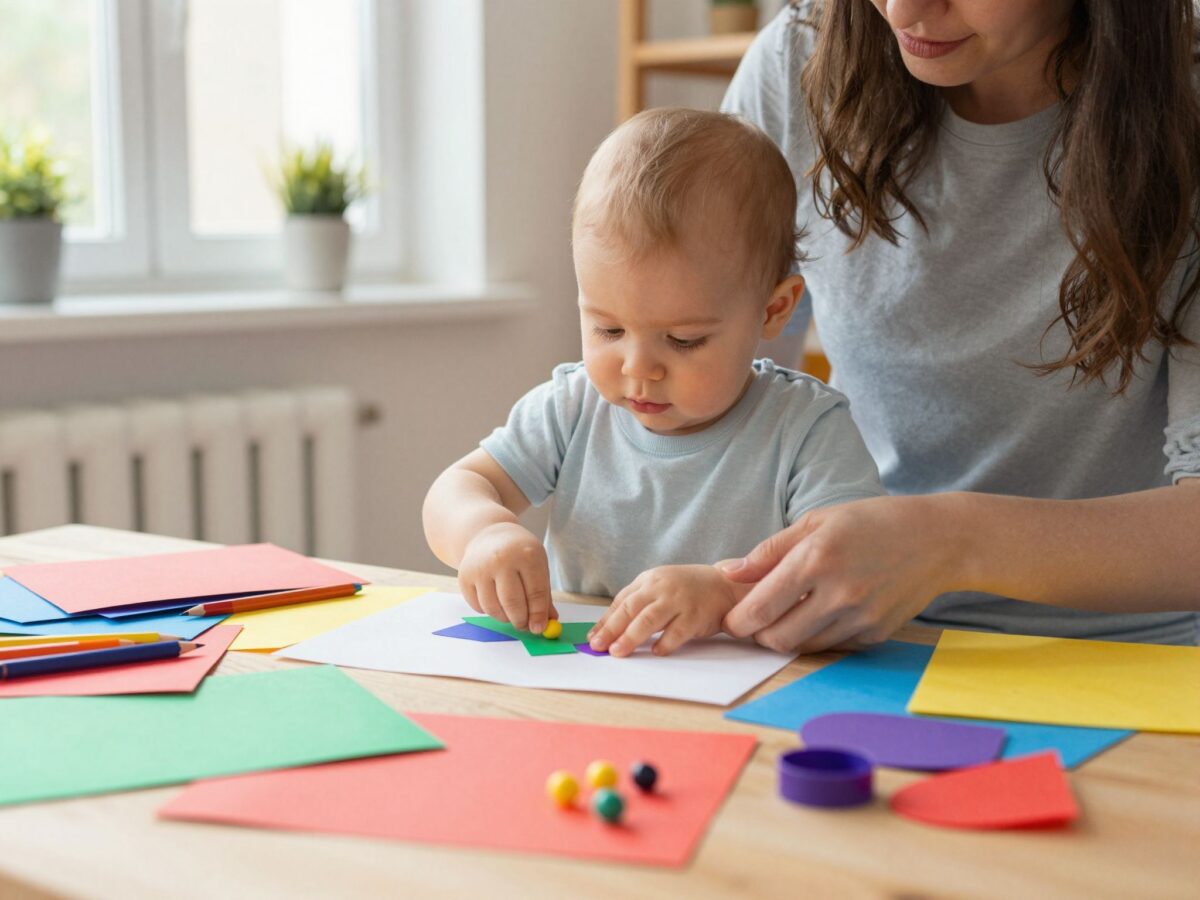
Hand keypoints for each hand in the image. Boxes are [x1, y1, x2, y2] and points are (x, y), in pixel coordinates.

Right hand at [458, 522, 556, 631]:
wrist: (488, 535)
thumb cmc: (519, 554)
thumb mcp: (537, 566)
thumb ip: (543, 595)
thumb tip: (548, 622)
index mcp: (527, 555)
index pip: (535, 592)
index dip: (538, 614)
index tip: (538, 628)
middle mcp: (502, 559)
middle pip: (512, 602)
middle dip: (520, 620)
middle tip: (524, 626)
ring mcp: (481, 567)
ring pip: (493, 608)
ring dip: (504, 618)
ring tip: (510, 612)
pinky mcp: (465, 577)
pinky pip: (478, 606)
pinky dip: (489, 610)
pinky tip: (495, 599)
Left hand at [587, 564, 739, 656]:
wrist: (724, 584)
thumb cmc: (687, 590)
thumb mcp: (659, 587)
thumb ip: (637, 603)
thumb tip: (609, 628)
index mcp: (649, 580)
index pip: (622, 601)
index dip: (605, 621)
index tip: (593, 637)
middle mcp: (661, 588)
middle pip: (631, 609)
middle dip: (612, 629)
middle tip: (598, 646)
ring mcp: (679, 601)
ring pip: (649, 619)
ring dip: (630, 637)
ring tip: (618, 652)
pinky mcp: (695, 615)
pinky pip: (676, 632)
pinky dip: (664, 643)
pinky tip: (655, 652)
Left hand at [719, 495, 964, 653]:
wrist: (937, 539)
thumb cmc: (870, 522)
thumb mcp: (815, 522)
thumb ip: (768, 551)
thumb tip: (727, 572)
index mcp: (817, 559)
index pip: (760, 609)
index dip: (737, 620)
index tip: (732, 617)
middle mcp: (838, 593)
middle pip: (776, 638)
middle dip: (758, 633)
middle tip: (758, 617)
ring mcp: (860, 617)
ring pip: (802, 647)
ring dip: (786, 636)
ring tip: (789, 612)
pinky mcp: (875, 633)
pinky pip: (831, 646)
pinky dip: (817, 636)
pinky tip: (822, 613)